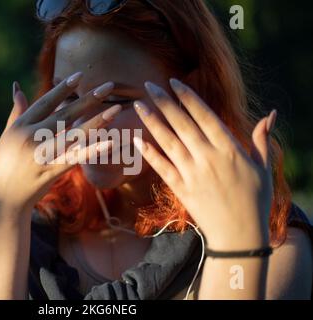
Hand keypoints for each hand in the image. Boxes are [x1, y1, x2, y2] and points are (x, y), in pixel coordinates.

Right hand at [0, 72, 120, 212]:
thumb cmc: (5, 164)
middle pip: (64, 114)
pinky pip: (74, 159)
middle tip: (109, 86)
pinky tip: (109, 142)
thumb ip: (16, 111)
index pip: (45, 102)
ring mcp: (40, 155)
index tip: (81, 75)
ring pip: (73, 134)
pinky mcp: (50, 172)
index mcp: (20, 125)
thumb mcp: (7, 135)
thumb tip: (17, 87)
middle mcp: (30, 137)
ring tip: (116, 109)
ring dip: (97, 121)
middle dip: (88, 99)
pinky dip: (91, 150)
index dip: (63, 89)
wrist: (4, 197)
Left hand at [133, 79, 275, 249]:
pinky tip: (137, 140)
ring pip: (168, 142)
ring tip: (138, 105)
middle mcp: (208, 157)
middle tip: (149, 85)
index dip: (188, 98)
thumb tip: (271, 113)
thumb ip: (261, 139)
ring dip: (152, 122)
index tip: (173, 82)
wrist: (239, 236)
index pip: (205, 116)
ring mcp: (192, 173)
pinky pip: (162, 167)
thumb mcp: (263, 168)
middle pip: (182, 124)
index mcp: (229, 149)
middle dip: (164, 102)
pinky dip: (149, 153)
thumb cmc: (255, 200)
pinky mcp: (181, 189)